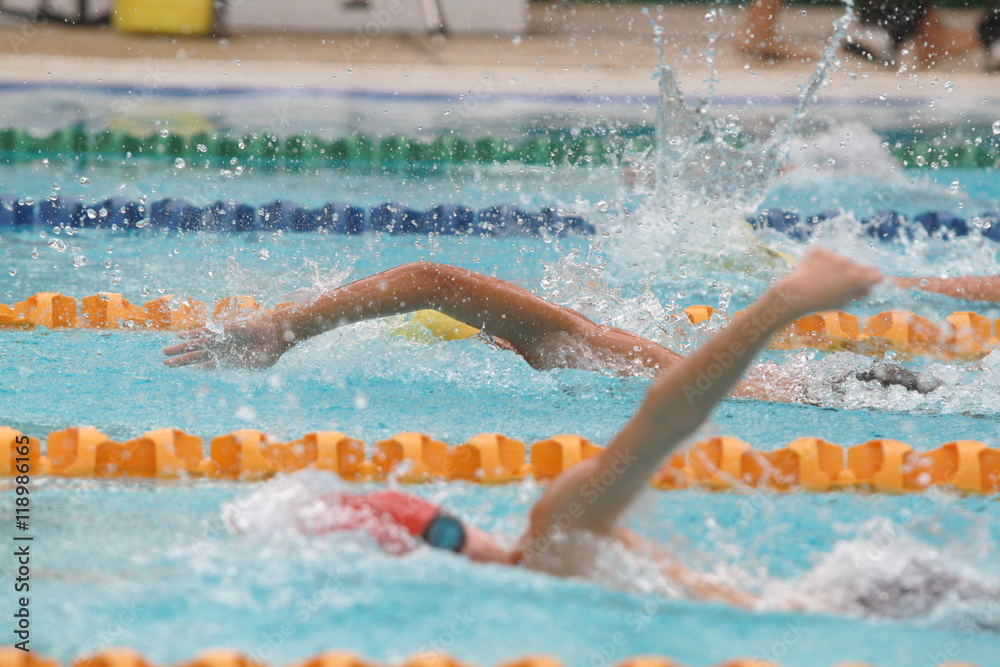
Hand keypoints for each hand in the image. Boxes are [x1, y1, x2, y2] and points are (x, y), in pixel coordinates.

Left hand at [163, 315, 293, 369]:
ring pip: (196, 345)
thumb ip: (236, 366)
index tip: (184, 369)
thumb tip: (223, 370)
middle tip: (165, 362)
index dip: (194, 366)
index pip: (207, 364)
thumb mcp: (254, 364)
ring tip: (164, 352)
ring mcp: (222, 340)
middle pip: (196, 355)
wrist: (277, 335)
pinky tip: (180, 336)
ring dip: (180, 348)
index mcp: (228, 359)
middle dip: (180, 359)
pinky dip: (193, 334)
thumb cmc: (269, 351)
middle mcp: (221, 349)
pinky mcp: (224, 331)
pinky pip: (206, 333)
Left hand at [772, 247, 882, 317]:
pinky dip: (818, 261)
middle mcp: (848, 263)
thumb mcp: (843, 302)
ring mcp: (832, 255)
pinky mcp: (818, 250)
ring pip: (838, 259)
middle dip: (850, 273)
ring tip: (819, 280)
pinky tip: (811, 272)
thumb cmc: (821, 302)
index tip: (867, 282)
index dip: (872, 278)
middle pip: (855, 265)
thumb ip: (858, 293)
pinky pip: (822, 255)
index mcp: (857, 277)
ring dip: (833, 267)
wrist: (796, 295)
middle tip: (835, 284)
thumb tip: (868, 288)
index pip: (875, 273)